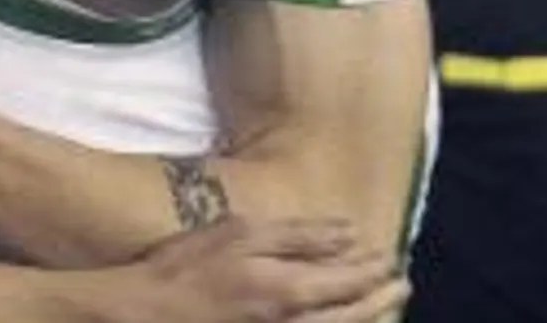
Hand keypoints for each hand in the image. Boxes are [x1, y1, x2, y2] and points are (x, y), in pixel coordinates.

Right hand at [114, 217, 406, 322]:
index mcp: (290, 290)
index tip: (391, 255)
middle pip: (355, 315)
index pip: (350, 280)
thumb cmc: (187, 267)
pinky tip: (341, 320)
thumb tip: (348, 232)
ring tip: (385, 305)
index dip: (374, 268)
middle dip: (381, 296)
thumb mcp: (239, 233)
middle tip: (402, 281)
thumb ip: (297, 235)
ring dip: (367, 317)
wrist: (145, 314)